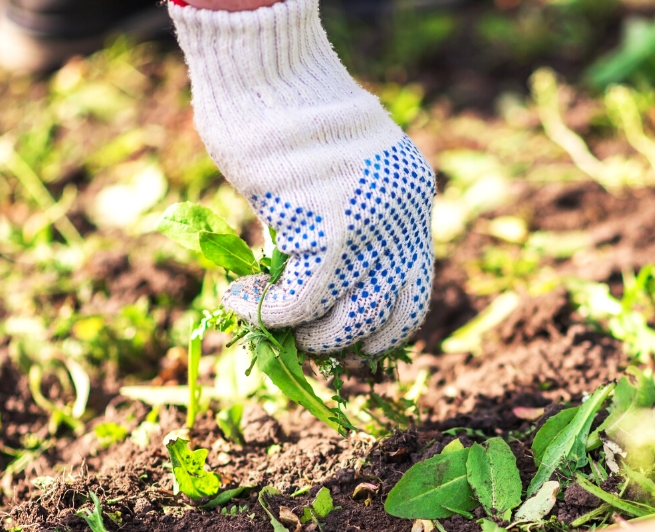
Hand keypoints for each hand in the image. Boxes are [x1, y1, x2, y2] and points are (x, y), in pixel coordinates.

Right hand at [170, 0, 433, 355]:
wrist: (267, 69)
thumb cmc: (287, 108)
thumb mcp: (339, 168)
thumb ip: (345, 215)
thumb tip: (317, 277)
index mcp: (413, 195)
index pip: (415, 286)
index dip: (382, 323)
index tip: (347, 333)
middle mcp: (404, 216)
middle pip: (392, 315)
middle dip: (346, 339)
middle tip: (308, 338)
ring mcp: (372, 227)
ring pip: (347, 320)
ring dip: (306, 335)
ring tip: (270, 318)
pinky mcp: (330, 233)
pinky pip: (299, 303)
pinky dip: (267, 312)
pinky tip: (240, 298)